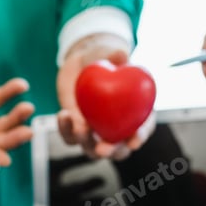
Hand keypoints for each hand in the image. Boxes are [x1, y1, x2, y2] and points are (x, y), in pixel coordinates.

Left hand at [57, 35, 154, 158]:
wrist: (81, 63)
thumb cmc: (104, 58)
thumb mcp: (109, 53)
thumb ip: (116, 55)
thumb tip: (121, 54)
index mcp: (135, 113)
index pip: (142, 129)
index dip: (140, 137)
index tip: (134, 141)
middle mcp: (117, 129)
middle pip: (118, 150)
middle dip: (111, 152)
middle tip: (103, 149)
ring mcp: (96, 132)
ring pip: (92, 149)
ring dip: (86, 143)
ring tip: (80, 127)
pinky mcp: (75, 130)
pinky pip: (69, 137)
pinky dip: (65, 130)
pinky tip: (63, 115)